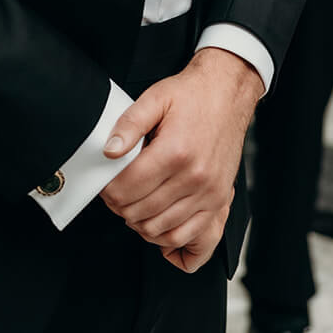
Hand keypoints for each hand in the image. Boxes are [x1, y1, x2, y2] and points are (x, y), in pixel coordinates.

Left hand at [100, 48, 261, 272]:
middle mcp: (194, 177)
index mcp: (175, 151)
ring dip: (139, 223)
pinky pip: (188, 236)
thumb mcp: (155, 98)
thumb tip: (109, 151)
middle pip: (141, 212)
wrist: (228, 94)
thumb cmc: (192, 95)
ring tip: (132, 207)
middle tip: (114, 195)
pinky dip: (167, 239)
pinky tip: (155, 222)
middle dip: (120, 207)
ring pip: (162, 230)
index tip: (105, 184)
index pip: (128, 188)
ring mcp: (209, 193)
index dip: (108, 190)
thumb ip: (129, 124)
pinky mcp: (218, 201)